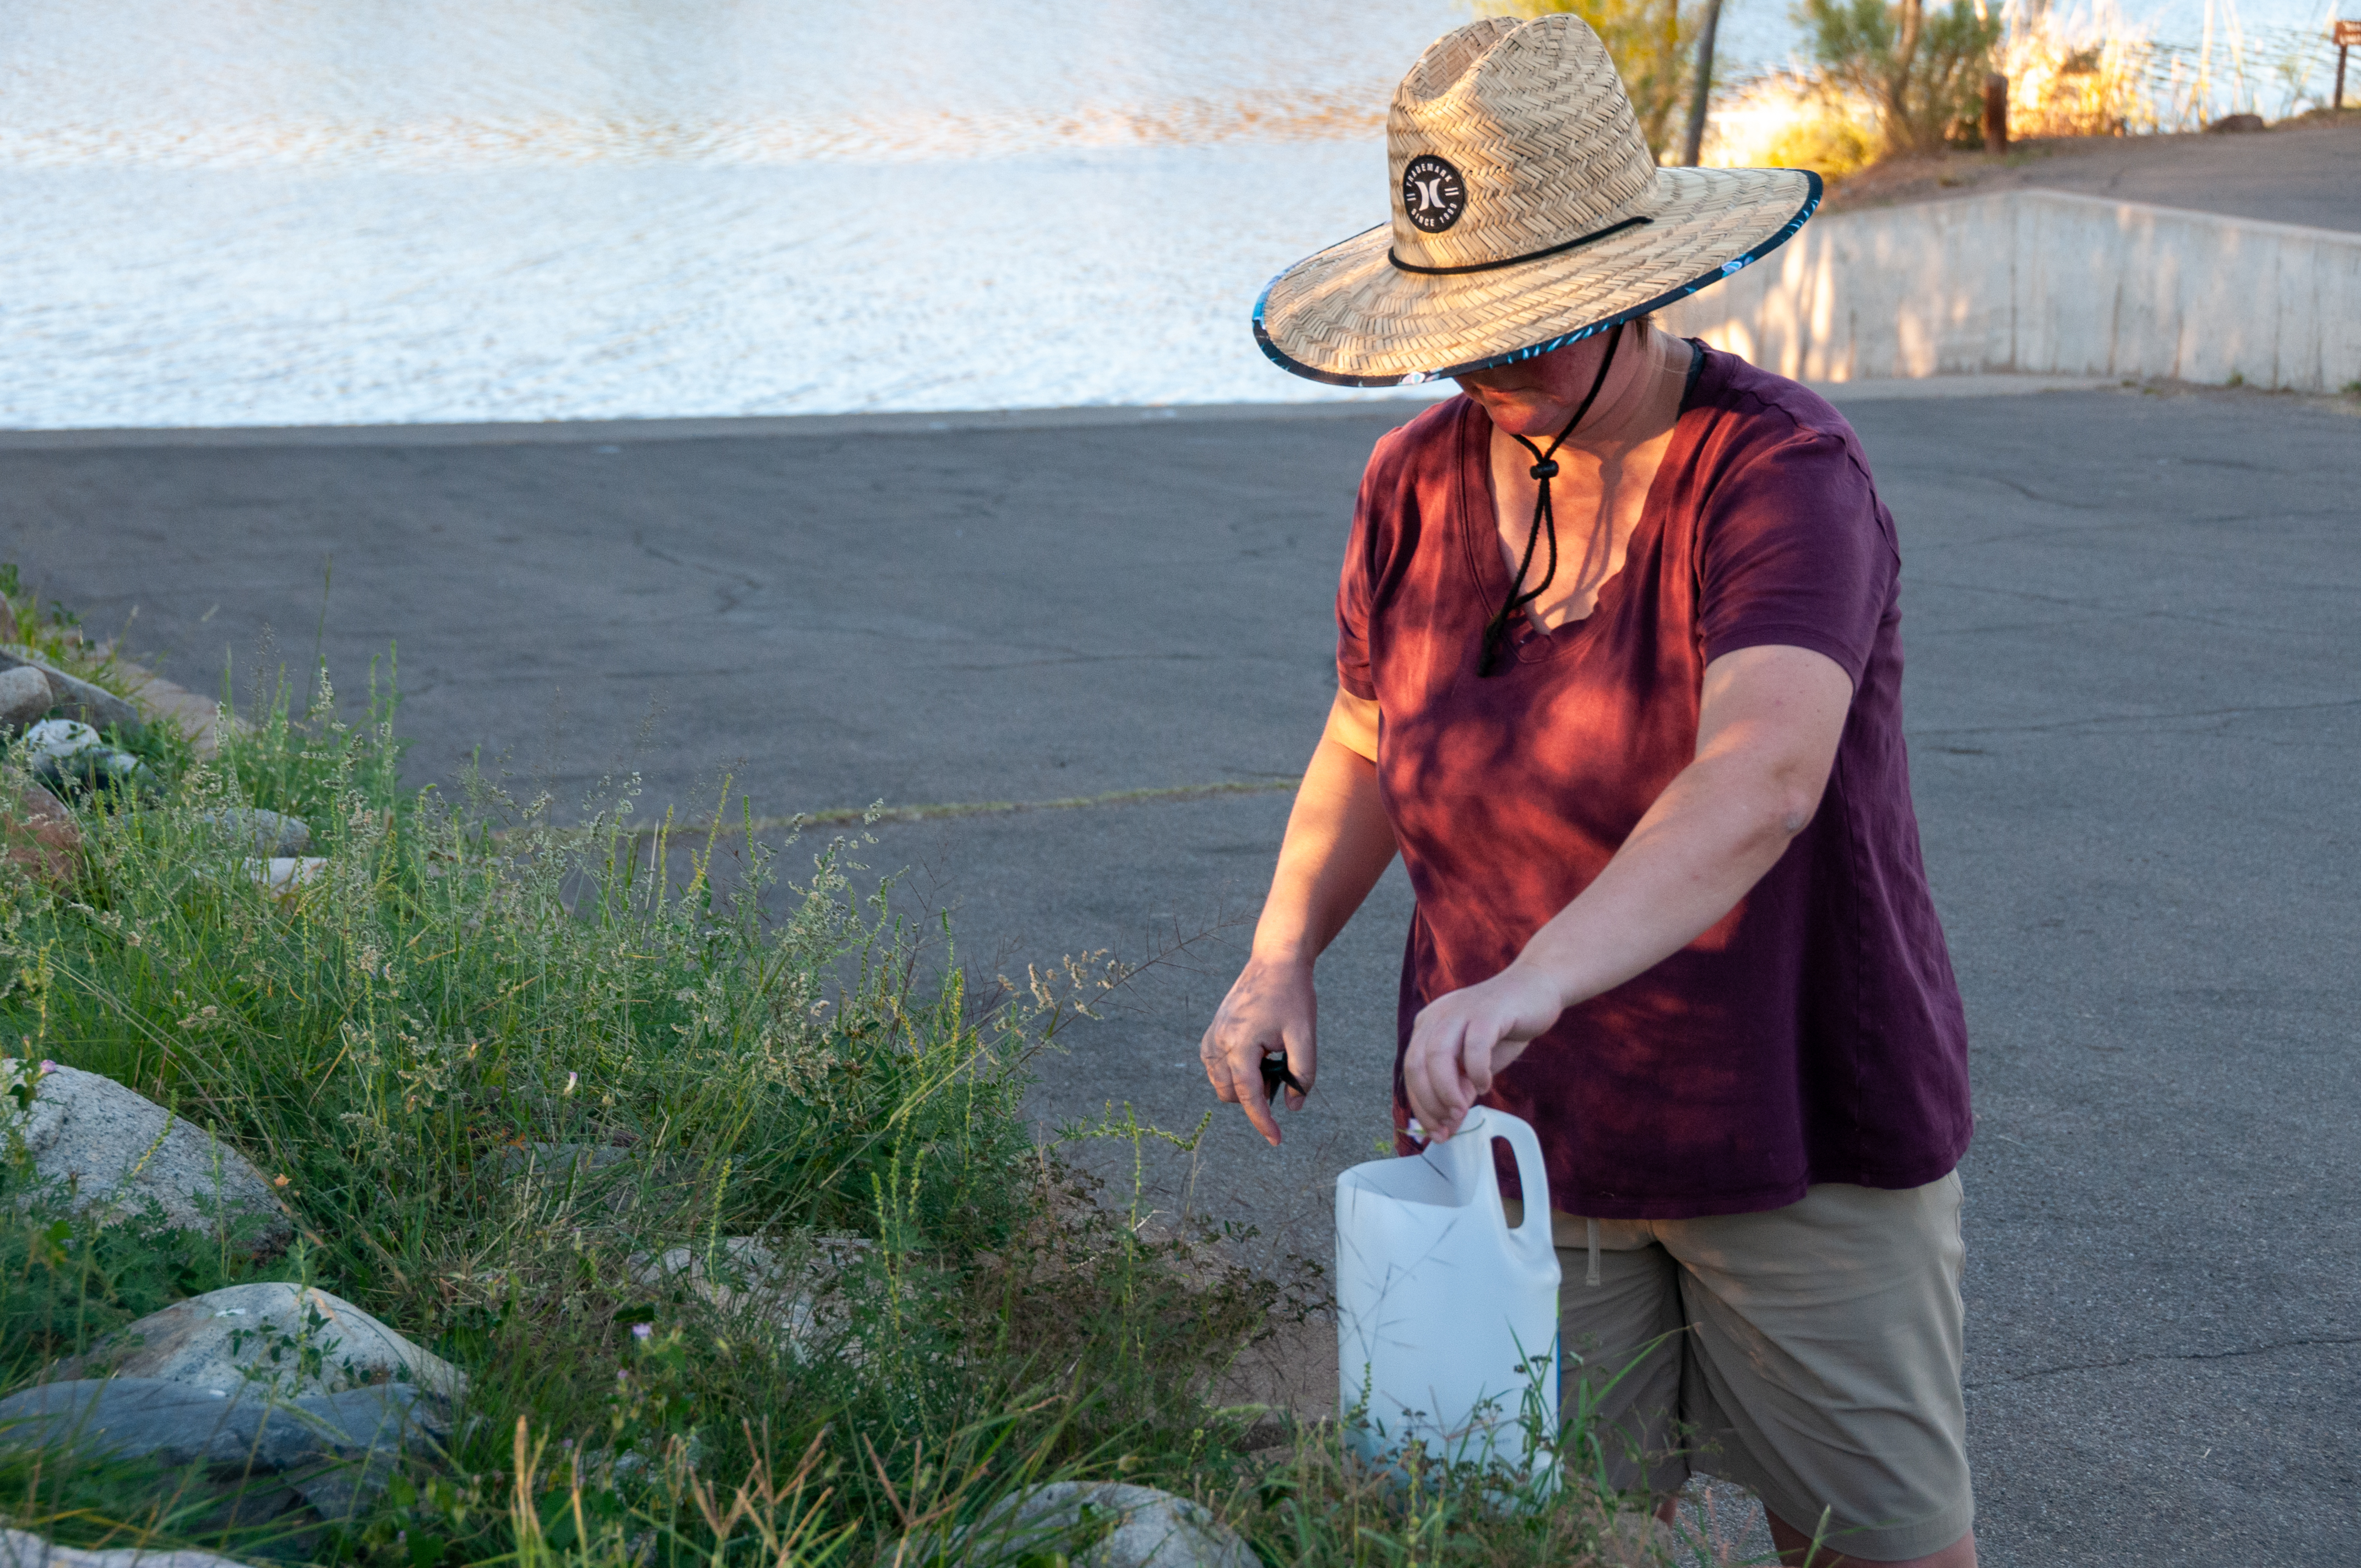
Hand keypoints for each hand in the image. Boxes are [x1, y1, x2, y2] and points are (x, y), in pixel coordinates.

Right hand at [1200, 954, 1316, 1147]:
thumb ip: (1302, 1075)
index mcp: (1240, 1044)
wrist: (1275, 962)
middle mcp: (1218, 1042)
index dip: (1263, 1121)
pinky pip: (1216, 1068)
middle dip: (1256, 1097)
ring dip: (1245, 1085)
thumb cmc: (1293, 996)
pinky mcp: (1211, 1032)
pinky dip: (1235, 1073)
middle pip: (1232, 1094)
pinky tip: (1256, 1056)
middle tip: (1282, 1075)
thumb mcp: (1305, 1037)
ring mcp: (1211, 1037)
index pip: (1249, 1096)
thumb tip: (1293, 1107)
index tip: (1276, 1141)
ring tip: (1270, 1061)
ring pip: (1221, 1084)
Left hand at [1402, 963, 1563, 1139]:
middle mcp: (1438, 1016)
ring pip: (1438, 1055)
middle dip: (1429, 1101)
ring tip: (1462, 1108)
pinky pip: (1474, 1045)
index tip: (1436, 1131)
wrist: (1536, 988)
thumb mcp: (1475, 1063)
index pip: (1411, 1070)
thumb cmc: (1504, 1027)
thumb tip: (1449, 1123)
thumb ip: (1460, 1088)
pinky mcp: (1488, 1011)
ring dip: (1447, 1090)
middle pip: (1417, 1063)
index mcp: (1428, 1026)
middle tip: (1449, 1123)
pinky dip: (1477, 1071)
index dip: (1420, 1105)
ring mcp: (1461, 1011)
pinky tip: (1484, 1085)